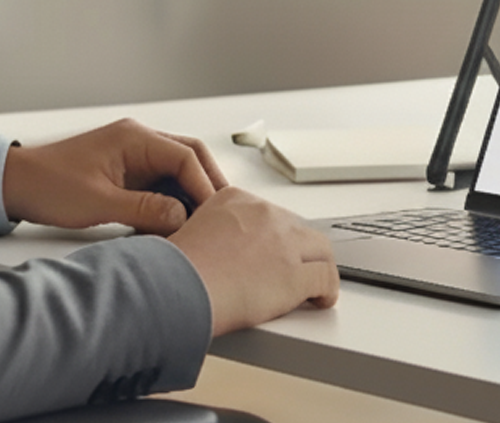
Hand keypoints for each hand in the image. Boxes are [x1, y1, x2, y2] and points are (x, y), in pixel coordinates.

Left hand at [1, 118, 226, 235]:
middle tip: (222, 217)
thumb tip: (183, 219)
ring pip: (178, 172)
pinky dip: (172, 202)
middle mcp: (139, 141)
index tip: (215, 214)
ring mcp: (135, 155)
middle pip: (190, 158)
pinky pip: (161, 183)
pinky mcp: (128, 172)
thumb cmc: (49, 186)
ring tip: (201, 225)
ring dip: (190, 196)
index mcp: (135, 138)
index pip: (186, 157)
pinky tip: (174, 225)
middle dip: (207, 187)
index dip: (205, 187)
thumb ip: (145, 210)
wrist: (16, 185)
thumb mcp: (99, 203)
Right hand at [166, 187, 339, 334]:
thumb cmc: (173, 271)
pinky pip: (326, 279)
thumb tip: (215, 254)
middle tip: (295, 271)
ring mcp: (283, 243)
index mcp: (236, 199)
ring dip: (318, 268)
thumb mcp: (187, 233)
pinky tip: (320, 301)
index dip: (276, 238)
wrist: (175, 288)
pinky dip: (326, 291)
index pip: (271, 215)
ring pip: (320, 251)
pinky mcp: (294, 275)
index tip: (273, 254)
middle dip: (300, 252)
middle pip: (299, 229)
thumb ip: (210, 234)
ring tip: (314, 286)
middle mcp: (264, 215)